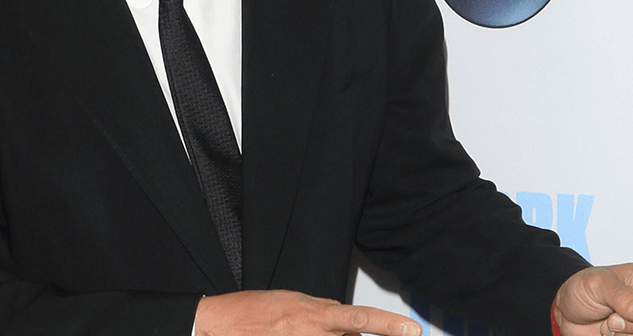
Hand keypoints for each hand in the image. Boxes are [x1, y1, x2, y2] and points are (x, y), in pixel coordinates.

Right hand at [195, 290, 421, 335]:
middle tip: (341, 330)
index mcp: (313, 314)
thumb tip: (347, 323)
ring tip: (298, 329)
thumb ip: (323, 310)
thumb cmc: (252, 310)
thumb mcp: (293, 300)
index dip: (389, 325)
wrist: (221, 324)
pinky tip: (293, 334)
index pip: (360, 319)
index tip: (411, 330)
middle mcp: (310, 334)